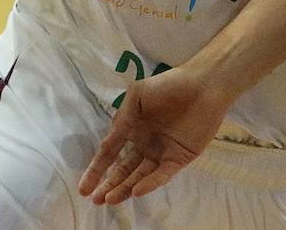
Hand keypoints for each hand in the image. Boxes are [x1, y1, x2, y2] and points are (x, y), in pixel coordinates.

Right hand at [78, 66, 232, 205]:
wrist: (202, 85)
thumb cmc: (168, 86)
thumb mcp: (137, 95)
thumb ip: (122, 118)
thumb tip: (108, 140)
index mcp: (132, 128)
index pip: (109, 153)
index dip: (96, 170)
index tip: (83, 188)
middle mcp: (144, 144)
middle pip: (123, 170)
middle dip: (108, 185)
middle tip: (95, 200)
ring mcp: (161, 153)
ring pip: (139, 176)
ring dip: (125, 188)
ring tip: (109, 199)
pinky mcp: (179, 158)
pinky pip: (162, 175)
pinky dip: (149, 183)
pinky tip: (136, 191)